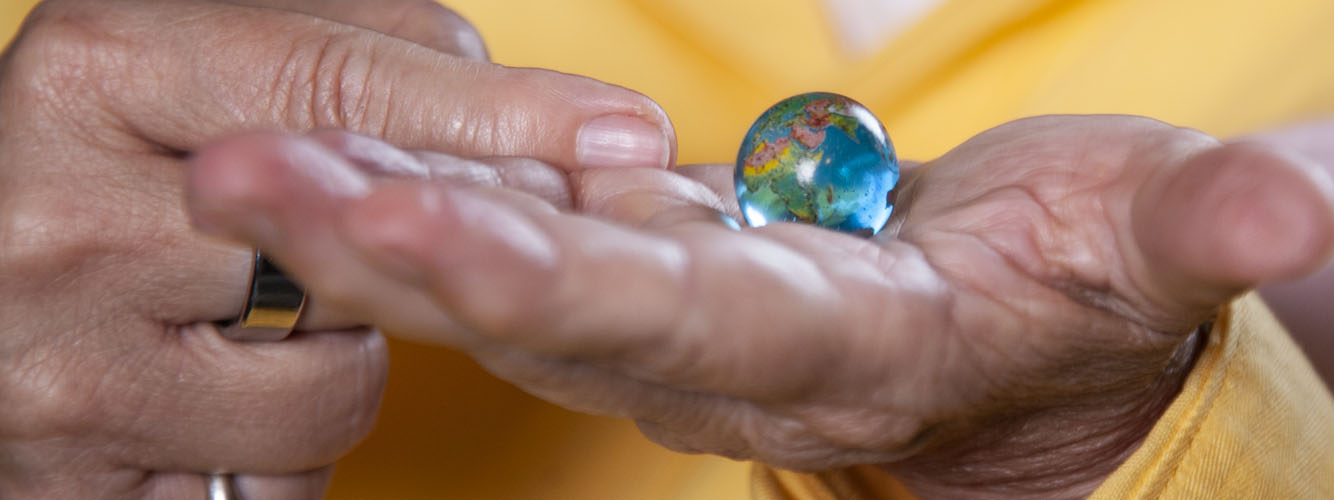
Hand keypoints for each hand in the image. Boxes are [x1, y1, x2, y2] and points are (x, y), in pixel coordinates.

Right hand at [0, 0, 672, 497]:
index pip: (339, 90)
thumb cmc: (111, 167)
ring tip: (246, 321)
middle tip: (397, 236)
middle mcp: (59, 220)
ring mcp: (61, 371)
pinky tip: (218, 403)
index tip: (621, 135)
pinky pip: (276, 484)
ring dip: (336, 362)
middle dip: (407, 248)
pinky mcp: (79, 490)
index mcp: (99, 74)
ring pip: (336, 387)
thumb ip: (367, 64)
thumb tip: (596, 132)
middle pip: (360, 249)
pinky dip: (279, 450)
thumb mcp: (214, 67)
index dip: (495, 118)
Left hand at [184, 115, 1333, 498]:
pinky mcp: (663, 276)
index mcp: (861, 353)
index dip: (565, 286)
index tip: (427, 231)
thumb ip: (1205, 230)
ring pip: (519, 276)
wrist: (1041, 343)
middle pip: (560, 309)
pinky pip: (533, 239)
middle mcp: (745, 355)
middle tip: (242, 181)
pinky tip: (331, 144)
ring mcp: (688, 321)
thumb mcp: (1163, 249)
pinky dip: (430, 198)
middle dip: (403, 252)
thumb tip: (1296, 215)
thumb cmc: (1102, 293)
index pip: (700, 324)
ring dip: (375, 224)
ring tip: (237, 157)